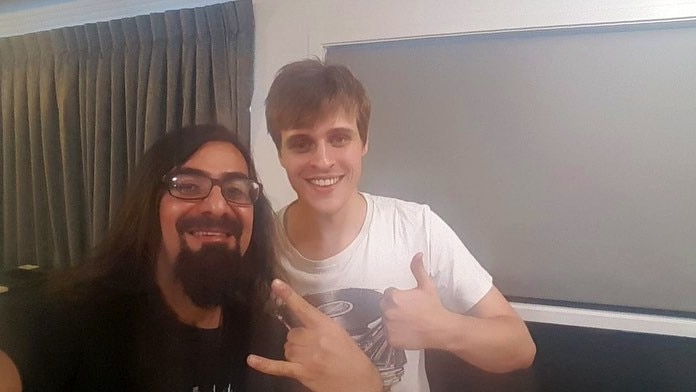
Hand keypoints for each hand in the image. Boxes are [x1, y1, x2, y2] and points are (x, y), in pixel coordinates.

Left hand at [247, 279, 381, 391]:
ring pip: (287, 348)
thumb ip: (321, 327)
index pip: (303, 308)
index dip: (288, 296)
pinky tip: (251, 359)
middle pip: (291, 333)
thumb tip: (302, 325)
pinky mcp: (303, 373)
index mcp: (326, 326)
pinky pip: (279, 367)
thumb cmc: (352, 358)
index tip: (276, 284)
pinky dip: (264, 364)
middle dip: (299, 340)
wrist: (360, 383)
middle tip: (314, 348)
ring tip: (311, 359)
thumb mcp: (340, 334)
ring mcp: (308, 358)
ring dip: (294, 352)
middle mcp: (316, 340)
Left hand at [380, 253, 447, 349]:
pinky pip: (388, 334)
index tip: (408, 301)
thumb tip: (417, 254)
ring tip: (408, 321)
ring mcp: (389, 327)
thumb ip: (418, 269)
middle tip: (408, 311)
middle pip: (384, 306)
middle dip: (393, 307)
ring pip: (386, 320)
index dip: (398, 296)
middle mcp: (388, 312)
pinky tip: (406, 330)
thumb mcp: (427, 285)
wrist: (441, 329)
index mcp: (394, 297)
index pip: (388, 294)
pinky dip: (395, 333)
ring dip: (393, 320)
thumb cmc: (433, 307)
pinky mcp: (391, 339)